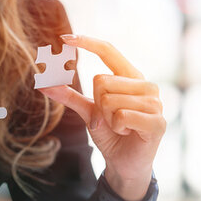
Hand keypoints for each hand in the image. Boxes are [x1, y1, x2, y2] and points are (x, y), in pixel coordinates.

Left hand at [39, 35, 165, 200]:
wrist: (124, 163)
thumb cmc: (111, 134)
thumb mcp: (88, 112)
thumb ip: (69, 96)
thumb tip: (43, 82)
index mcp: (131, 77)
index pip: (109, 51)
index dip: (87, 43)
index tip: (63, 37)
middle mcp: (147, 85)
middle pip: (102, 81)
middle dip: (97, 105)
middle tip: (109, 120)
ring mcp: (155, 103)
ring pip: (110, 100)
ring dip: (107, 119)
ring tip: (121, 128)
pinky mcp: (157, 122)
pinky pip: (122, 116)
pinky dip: (117, 128)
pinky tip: (128, 133)